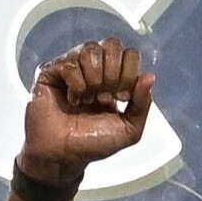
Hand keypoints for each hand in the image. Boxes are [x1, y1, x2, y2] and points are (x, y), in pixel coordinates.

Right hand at [15, 38, 153, 193]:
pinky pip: (69, 63)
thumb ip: (142, 104)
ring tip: (88, 99)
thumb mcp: (129, 130)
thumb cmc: (92, 143)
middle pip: (111, 45)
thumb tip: (149, 76)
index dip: (129, 72)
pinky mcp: (52, 72)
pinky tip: (72, 100)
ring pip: (90, 49)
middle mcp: (94, 68)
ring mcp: (73, 67)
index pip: (129, 54)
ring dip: (93, 78)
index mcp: (115, 77)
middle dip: (113, 73)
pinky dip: (75, 84)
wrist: (64, 156)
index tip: (122, 97)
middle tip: (104, 97)